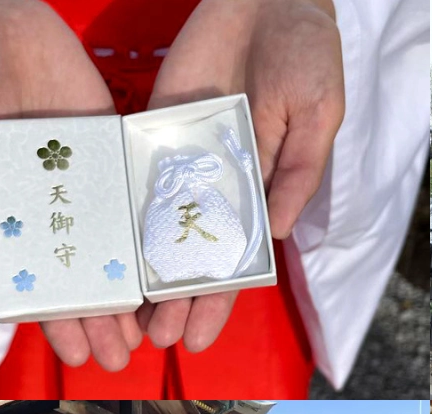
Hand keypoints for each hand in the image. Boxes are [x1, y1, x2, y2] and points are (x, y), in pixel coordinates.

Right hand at [0, 0, 141, 370]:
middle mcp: (57, 208)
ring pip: (116, 249)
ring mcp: (92, 184)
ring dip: (132, 294)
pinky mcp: (118, 154)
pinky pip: (139, 200)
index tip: (71, 353)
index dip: (55, 317)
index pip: (39, 278)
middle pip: (84, 275)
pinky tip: (169, 272)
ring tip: (149, 334)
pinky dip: (153, 236)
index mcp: (13, 214)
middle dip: (100, 320)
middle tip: (119, 359)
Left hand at [139, 0, 344, 351]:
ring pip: (160, 226)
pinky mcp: (156, 128)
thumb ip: (296, 171)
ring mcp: (185, 158)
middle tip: (157, 339)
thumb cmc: (306, 56)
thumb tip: (277, 229)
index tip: (201, 335)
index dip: (220, 297)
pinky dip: (125, 216)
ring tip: (131, 315)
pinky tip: (113, 252)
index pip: (238, 256)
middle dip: (177, 298)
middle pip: (193, 251)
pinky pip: (137, 177)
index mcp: (263, 187)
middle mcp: (221, 182)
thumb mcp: (318, 115)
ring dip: (147, 272)